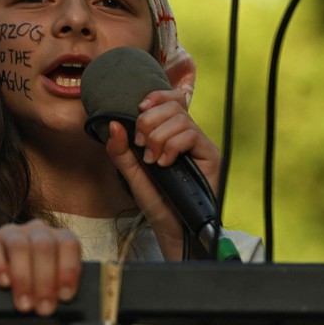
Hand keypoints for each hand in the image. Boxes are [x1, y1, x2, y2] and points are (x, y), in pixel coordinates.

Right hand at [0, 219, 81, 315]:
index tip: (65, 296)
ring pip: (20, 246)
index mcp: (57, 239)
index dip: (68, 269)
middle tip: (43, 308)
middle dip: (45, 280)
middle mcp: (35, 230)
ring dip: (24, 278)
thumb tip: (63, 300)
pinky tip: (4, 283)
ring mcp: (10, 232)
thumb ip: (57, 291)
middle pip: (44, 246)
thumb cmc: (29, 296)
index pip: (69, 244)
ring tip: (24, 304)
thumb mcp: (47, 293)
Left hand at [104, 88, 220, 259]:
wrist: (172, 227)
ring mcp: (201, 144)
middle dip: (150, 121)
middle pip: (173, 105)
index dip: (155, 97)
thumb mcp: (131, 173)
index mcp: (171, 133)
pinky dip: (172, 147)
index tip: (138, 109)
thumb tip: (113, 123)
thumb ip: (120, 150)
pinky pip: (191, 135)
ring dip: (158, 138)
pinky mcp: (210, 155)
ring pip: (181, 119)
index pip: (170, 99)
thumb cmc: (156, 200)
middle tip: (142, 147)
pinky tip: (165, 164)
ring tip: (153, 161)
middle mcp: (188, 135)